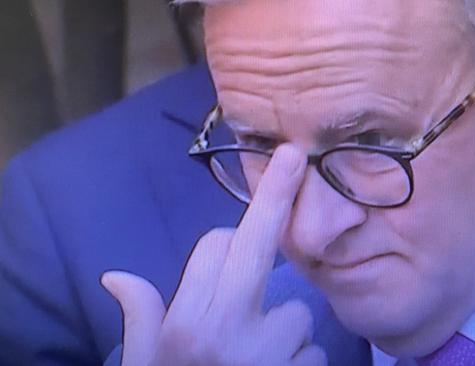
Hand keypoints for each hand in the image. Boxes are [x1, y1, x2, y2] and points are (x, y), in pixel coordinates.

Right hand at [101, 144, 324, 365]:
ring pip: (297, 310)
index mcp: (186, 323)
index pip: (215, 247)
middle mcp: (228, 332)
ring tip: (260, 356)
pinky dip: (300, 356)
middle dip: (276, 197)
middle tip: (294, 156)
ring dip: (284, 326)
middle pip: (256, 247)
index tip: (231, 246)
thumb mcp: (144, 362)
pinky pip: (314, 346)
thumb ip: (140, 316)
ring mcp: (271, 354)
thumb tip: (114, 277)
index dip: (225, 242)